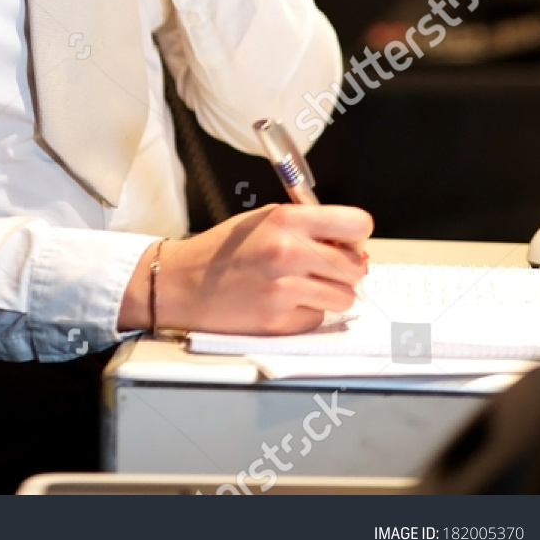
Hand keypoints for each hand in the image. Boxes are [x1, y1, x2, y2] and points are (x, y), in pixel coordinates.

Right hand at [116, 204, 373, 335]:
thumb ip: (306, 227)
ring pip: (344, 297)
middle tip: (324, 269)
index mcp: (287, 219)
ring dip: (329, 295)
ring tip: (301, 287)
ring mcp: (285, 288)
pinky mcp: (279, 320)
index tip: (348, 243)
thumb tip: (353, 247)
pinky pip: (318, 319)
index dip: (357, 236)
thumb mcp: (262, 221)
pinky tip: (283, 303)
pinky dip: (307, 313)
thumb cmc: (223, 251)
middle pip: (355, 267)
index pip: (356, 224)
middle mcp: (289, 251)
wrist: (183, 283)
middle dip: (346, 270)